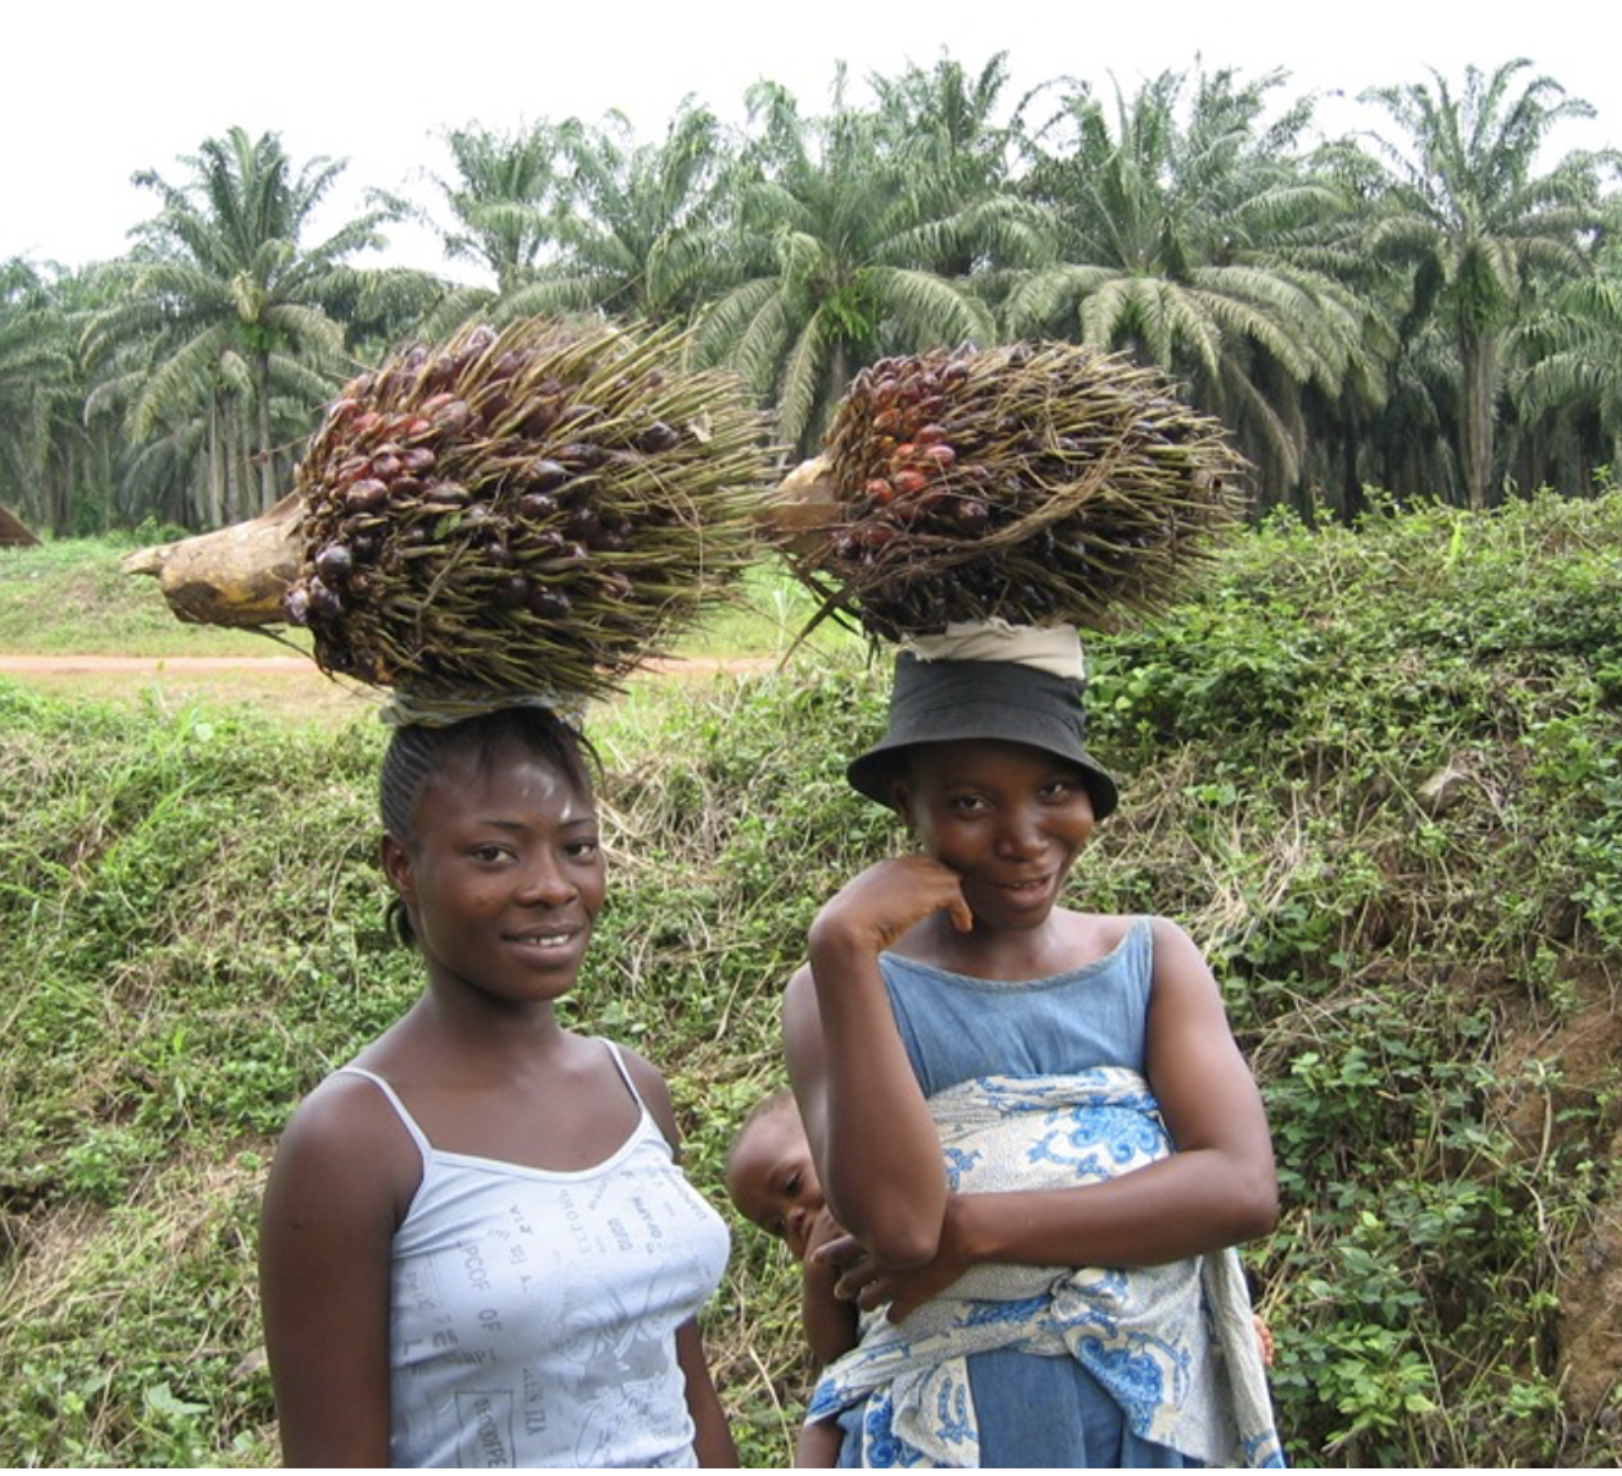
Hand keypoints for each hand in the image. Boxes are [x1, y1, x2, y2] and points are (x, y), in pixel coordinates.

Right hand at [809, 855, 972, 961]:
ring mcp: (914, 877)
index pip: (916, 864)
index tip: (936, 898)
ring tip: (961, 919)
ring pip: (950, 880)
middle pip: (936, 867)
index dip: (929, 879)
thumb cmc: (843, 930)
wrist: (842, 930)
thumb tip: (871, 922)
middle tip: (954, 905)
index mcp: (882, 868)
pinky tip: (963, 926)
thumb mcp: (858, 911)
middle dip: (947, 884)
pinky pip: (956, 895)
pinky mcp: (926, 892)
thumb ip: (872, 907)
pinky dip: (962, 911)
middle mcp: (900, 866)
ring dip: (958, 900)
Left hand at [812, 1197, 974, 1322]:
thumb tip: (887, 1178)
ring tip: (866, 1304)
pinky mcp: (912, 1297)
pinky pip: (895, 1315)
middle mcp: (880, 1262)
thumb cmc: (942, 1207)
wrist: (964, 1230)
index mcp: (877, 1238)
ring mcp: (894, 1282)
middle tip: (839, 1291)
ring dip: (866, 1303)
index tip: (815, 1260)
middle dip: (843, 1287)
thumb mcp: (911, 1198)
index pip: (842, 1248)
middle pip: (850, 1280)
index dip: (827, 1256)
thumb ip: (894, 1199)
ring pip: (868, 1301)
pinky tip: (894, 1316)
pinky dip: (893, 1316)